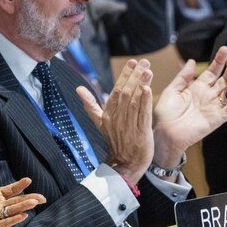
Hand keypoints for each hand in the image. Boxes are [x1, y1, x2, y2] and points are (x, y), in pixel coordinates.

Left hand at [0, 161, 45, 226]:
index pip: (11, 189)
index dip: (19, 185)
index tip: (28, 180)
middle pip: (17, 201)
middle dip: (29, 199)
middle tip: (41, 197)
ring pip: (13, 211)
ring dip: (23, 207)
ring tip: (34, 203)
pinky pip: (5, 223)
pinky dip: (13, 219)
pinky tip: (22, 216)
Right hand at [77, 59, 153, 182]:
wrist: (124, 164)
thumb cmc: (115, 141)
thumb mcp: (99, 122)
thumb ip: (90, 104)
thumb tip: (78, 88)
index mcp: (107, 115)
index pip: (116, 91)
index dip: (124, 76)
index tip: (131, 63)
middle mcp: (117, 119)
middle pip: (125, 93)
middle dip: (134, 76)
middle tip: (143, 62)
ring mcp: (128, 126)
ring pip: (134, 101)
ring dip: (141, 84)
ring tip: (148, 70)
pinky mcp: (140, 133)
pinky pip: (142, 114)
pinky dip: (145, 101)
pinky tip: (148, 88)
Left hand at [152, 46, 226, 169]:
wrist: (164, 133)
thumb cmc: (165, 114)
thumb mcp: (172, 91)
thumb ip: (183, 77)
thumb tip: (191, 60)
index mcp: (197, 88)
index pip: (213, 71)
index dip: (219, 60)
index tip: (224, 49)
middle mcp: (208, 96)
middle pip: (226, 79)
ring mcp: (214, 107)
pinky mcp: (217, 118)